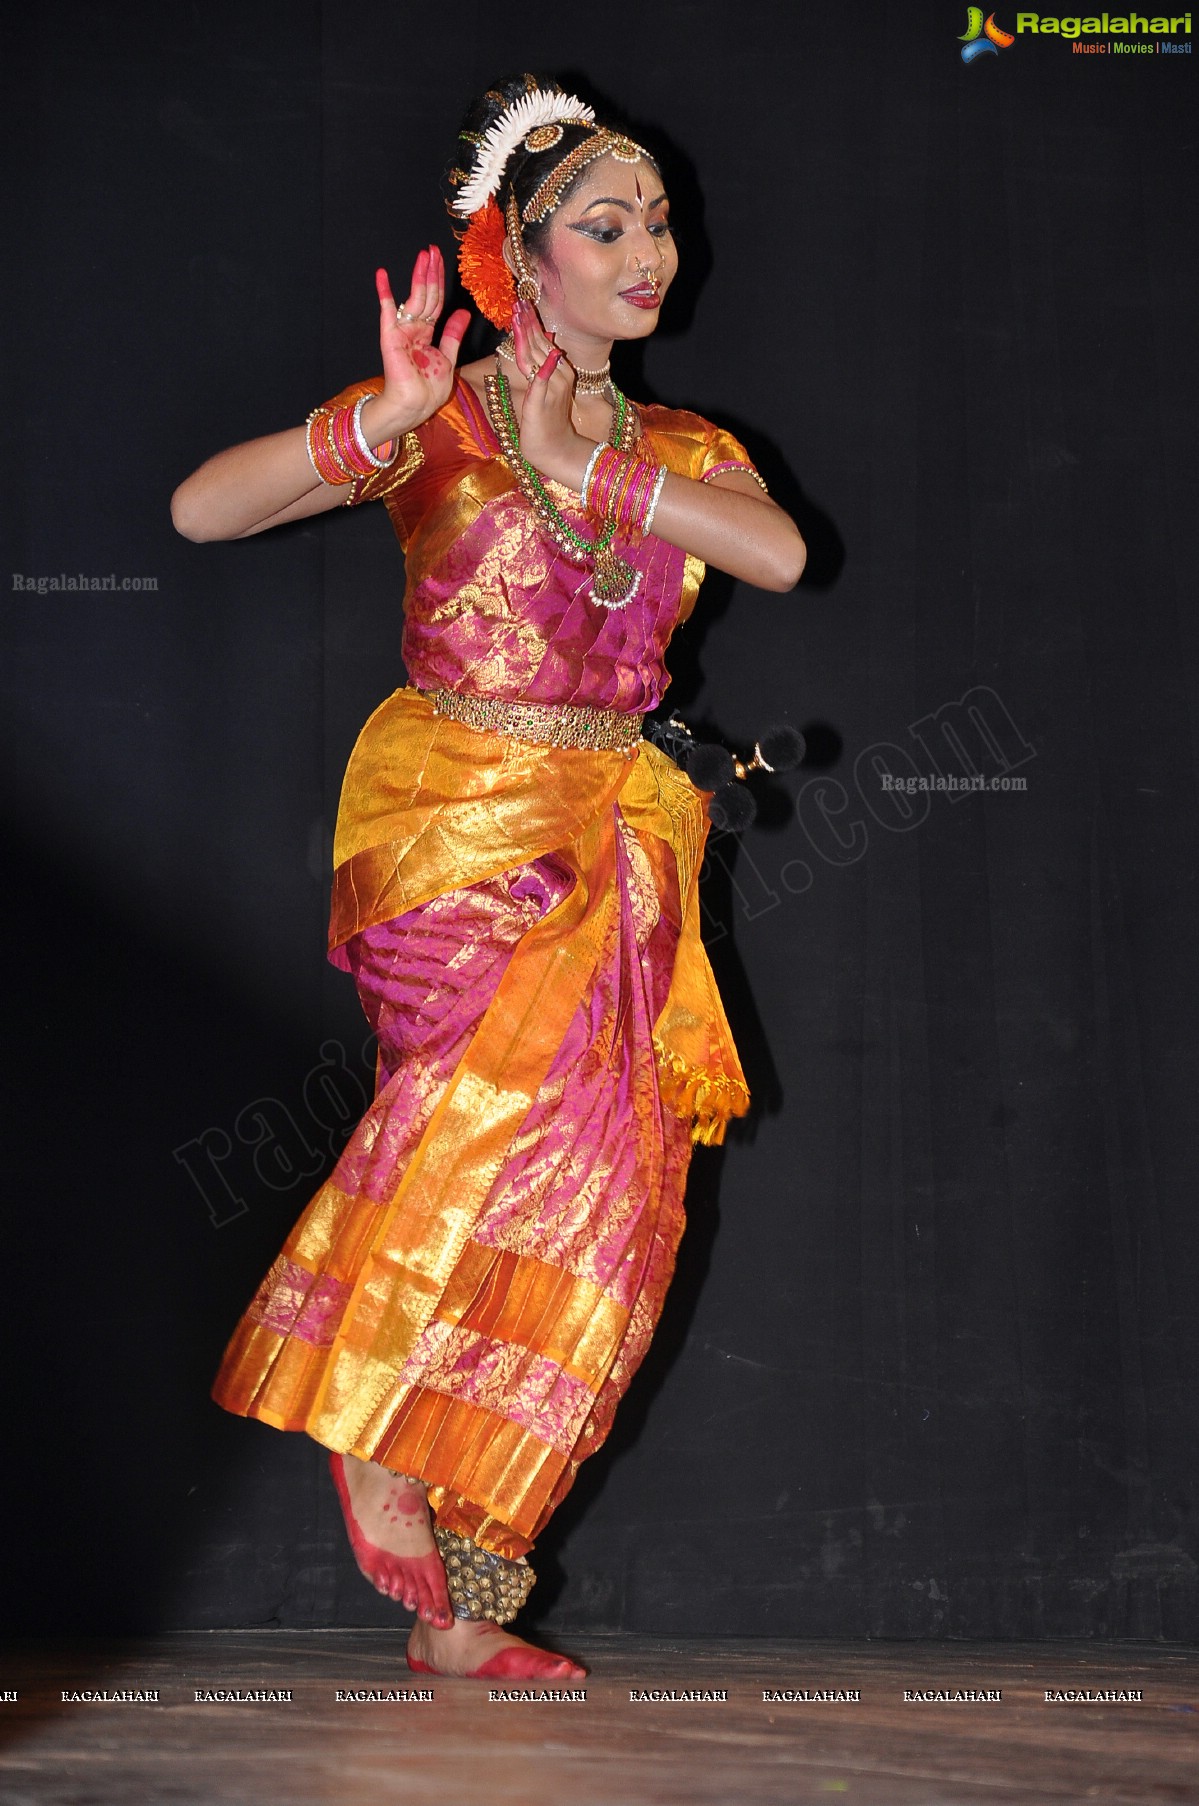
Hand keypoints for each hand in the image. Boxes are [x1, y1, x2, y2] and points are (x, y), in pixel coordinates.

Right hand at [374, 248, 469, 433]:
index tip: (441, 260)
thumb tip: (462, 311)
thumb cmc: (429, 390)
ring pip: (414, 298)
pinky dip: (384, 293)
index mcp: (427, 334)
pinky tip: (382, 274)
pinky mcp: (390, 336)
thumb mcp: (447, 358)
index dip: (439, 281)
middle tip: (432, 250)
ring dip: (418, 276)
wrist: (414, 407)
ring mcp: (402, 331)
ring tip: (423, 256)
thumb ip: (452, 334)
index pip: (435, 301)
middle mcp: (414, 329)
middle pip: (426, 295)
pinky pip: (387, 311)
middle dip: (430, 272)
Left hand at [509, 298, 585, 483]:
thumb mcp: (545, 391)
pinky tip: (538, 352)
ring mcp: (552, 387)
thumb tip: (541, 346)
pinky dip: (538, 366)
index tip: (522, 302)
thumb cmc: (547, 423)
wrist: (556, 450)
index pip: (543, 340)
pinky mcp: (542, 401)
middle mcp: (558, 375)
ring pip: (536, 355)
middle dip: (528, 321)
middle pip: (540, 342)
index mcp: (558, 371)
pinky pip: (539, 379)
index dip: (532, 321)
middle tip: (518, 299)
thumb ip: (541, 368)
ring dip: (527, 334)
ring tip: (519, 314)